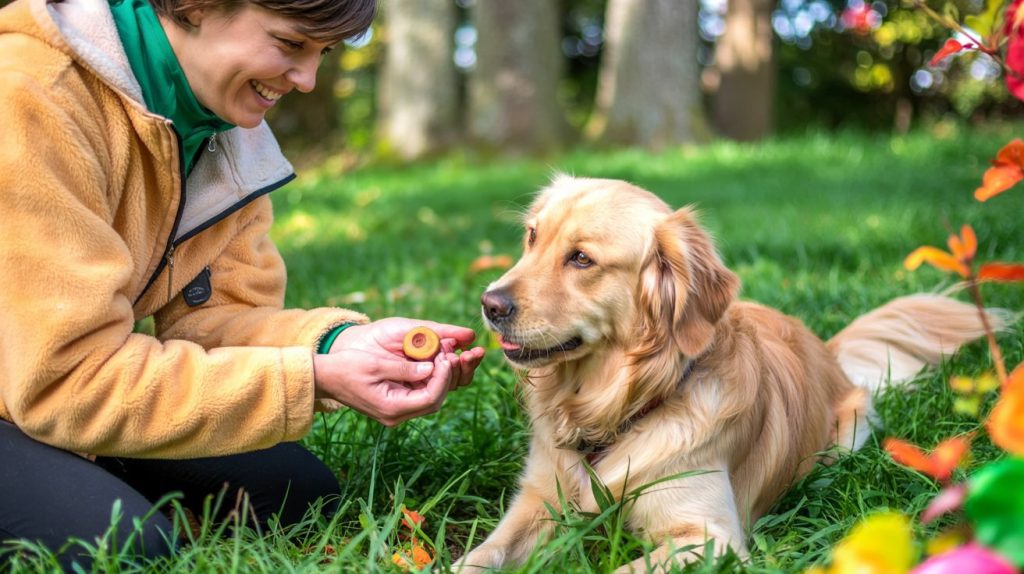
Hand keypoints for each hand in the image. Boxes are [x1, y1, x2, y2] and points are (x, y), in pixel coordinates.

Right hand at [312, 318, 485, 425]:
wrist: (325, 377)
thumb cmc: (347, 367)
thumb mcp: (376, 364)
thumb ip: (405, 368)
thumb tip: (431, 367)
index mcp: (391, 408)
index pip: (430, 399)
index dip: (443, 378)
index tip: (446, 357)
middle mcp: (396, 416)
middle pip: (434, 401)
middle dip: (445, 377)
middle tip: (447, 354)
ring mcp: (396, 412)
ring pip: (429, 398)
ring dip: (439, 378)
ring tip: (441, 355)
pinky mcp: (395, 404)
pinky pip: (419, 394)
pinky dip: (429, 379)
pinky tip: (431, 361)